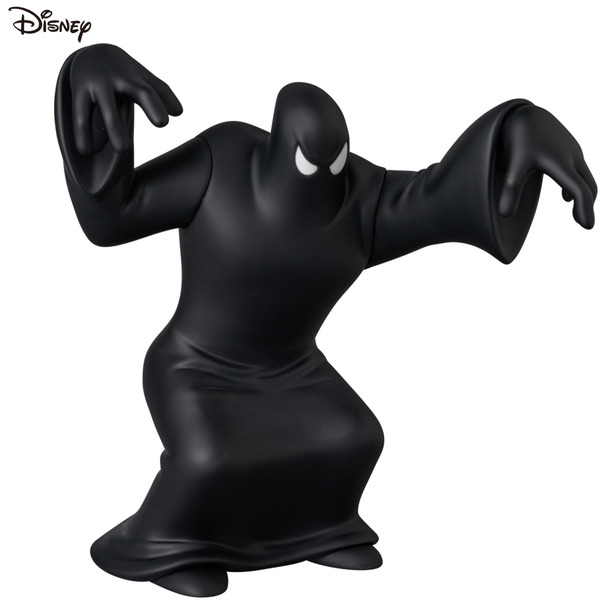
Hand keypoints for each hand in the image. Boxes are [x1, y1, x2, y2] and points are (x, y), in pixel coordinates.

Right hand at [69, 44, 182, 154]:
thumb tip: (179, 113)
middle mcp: (115, 80)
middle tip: (136, 142)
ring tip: (123, 151)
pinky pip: (81, 115)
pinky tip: (85, 151)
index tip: (163, 123)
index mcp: (133, 78)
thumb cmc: (124, 71)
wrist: (92, 51)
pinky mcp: (78, 92)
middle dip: (132, 117)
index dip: (155, 106)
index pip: (147, 91)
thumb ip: (161, 93)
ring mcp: (96, 85)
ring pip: (106, 109)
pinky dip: (82, 132)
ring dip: (113, 129)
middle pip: (126, 99)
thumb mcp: (142, 77)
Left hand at [498, 104, 595, 228]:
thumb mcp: (513, 166)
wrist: (524, 114)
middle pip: (588, 185)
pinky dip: (576, 185)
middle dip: (587, 205)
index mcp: (561, 163)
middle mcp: (572, 157)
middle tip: (584, 224)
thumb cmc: (519, 140)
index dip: (584, 209)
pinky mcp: (568, 148)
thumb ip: (510, 190)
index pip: (579, 190)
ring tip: (578, 212)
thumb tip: (504, 214)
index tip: (587, 227)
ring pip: (584, 177)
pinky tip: (565, 197)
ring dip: (583, 195)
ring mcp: (572, 151)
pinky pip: (577, 170)